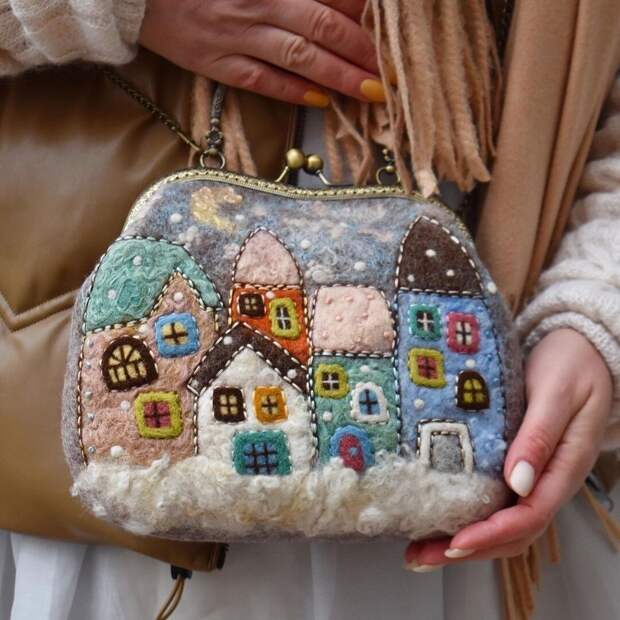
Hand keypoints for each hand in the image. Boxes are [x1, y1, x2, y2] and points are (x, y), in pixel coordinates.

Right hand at [139, 0, 384, 106]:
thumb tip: (334, 0)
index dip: (367, 15)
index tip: (394, 36)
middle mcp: (258, 1)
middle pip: (325, 26)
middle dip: (366, 52)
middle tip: (396, 73)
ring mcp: (237, 35)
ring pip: (300, 57)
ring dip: (341, 76)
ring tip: (373, 93)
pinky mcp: (216, 62)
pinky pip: (262, 80)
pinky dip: (293, 91)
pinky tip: (321, 101)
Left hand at [404, 328, 612, 570]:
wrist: (579, 348)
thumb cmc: (571, 365)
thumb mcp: (556, 394)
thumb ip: (539, 436)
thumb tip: (518, 482)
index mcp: (562, 467)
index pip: (529, 517)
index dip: (492, 534)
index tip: (455, 543)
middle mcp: (546, 479)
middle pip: (511, 532)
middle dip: (467, 549)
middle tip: (421, 558)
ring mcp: (532, 474)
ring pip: (501, 522)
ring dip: (463, 540)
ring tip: (420, 549)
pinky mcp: (515, 463)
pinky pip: (494, 500)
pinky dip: (466, 515)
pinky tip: (439, 516)